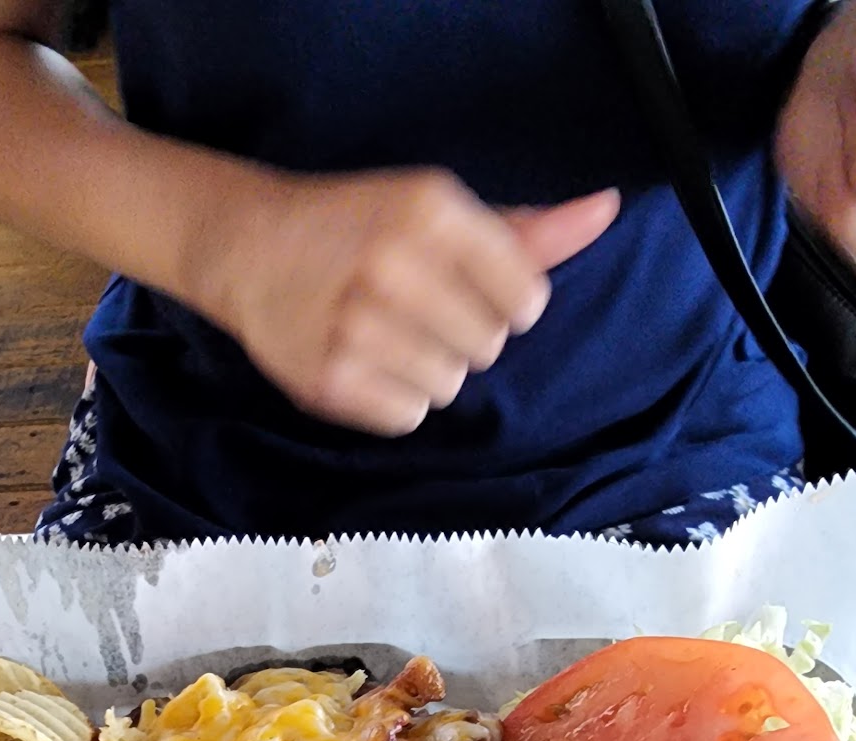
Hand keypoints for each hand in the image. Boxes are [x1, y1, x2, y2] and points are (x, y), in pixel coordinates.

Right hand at [195, 168, 619, 434]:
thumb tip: (605, 213)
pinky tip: (365, 364)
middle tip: (415, 311)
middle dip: (464, 336)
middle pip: (490, 347)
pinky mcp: (330, 380)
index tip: (468, 289)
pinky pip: (407, 415)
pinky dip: (394, 399)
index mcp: (429, 211)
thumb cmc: (357, 227)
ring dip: (428, 370)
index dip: (507, 303)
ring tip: (385, 336)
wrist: (250, 249)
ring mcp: (357, 327)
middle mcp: (393, 265)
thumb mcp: (436, 210)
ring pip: (449, 386)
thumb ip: (524, 230)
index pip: (526, 298)